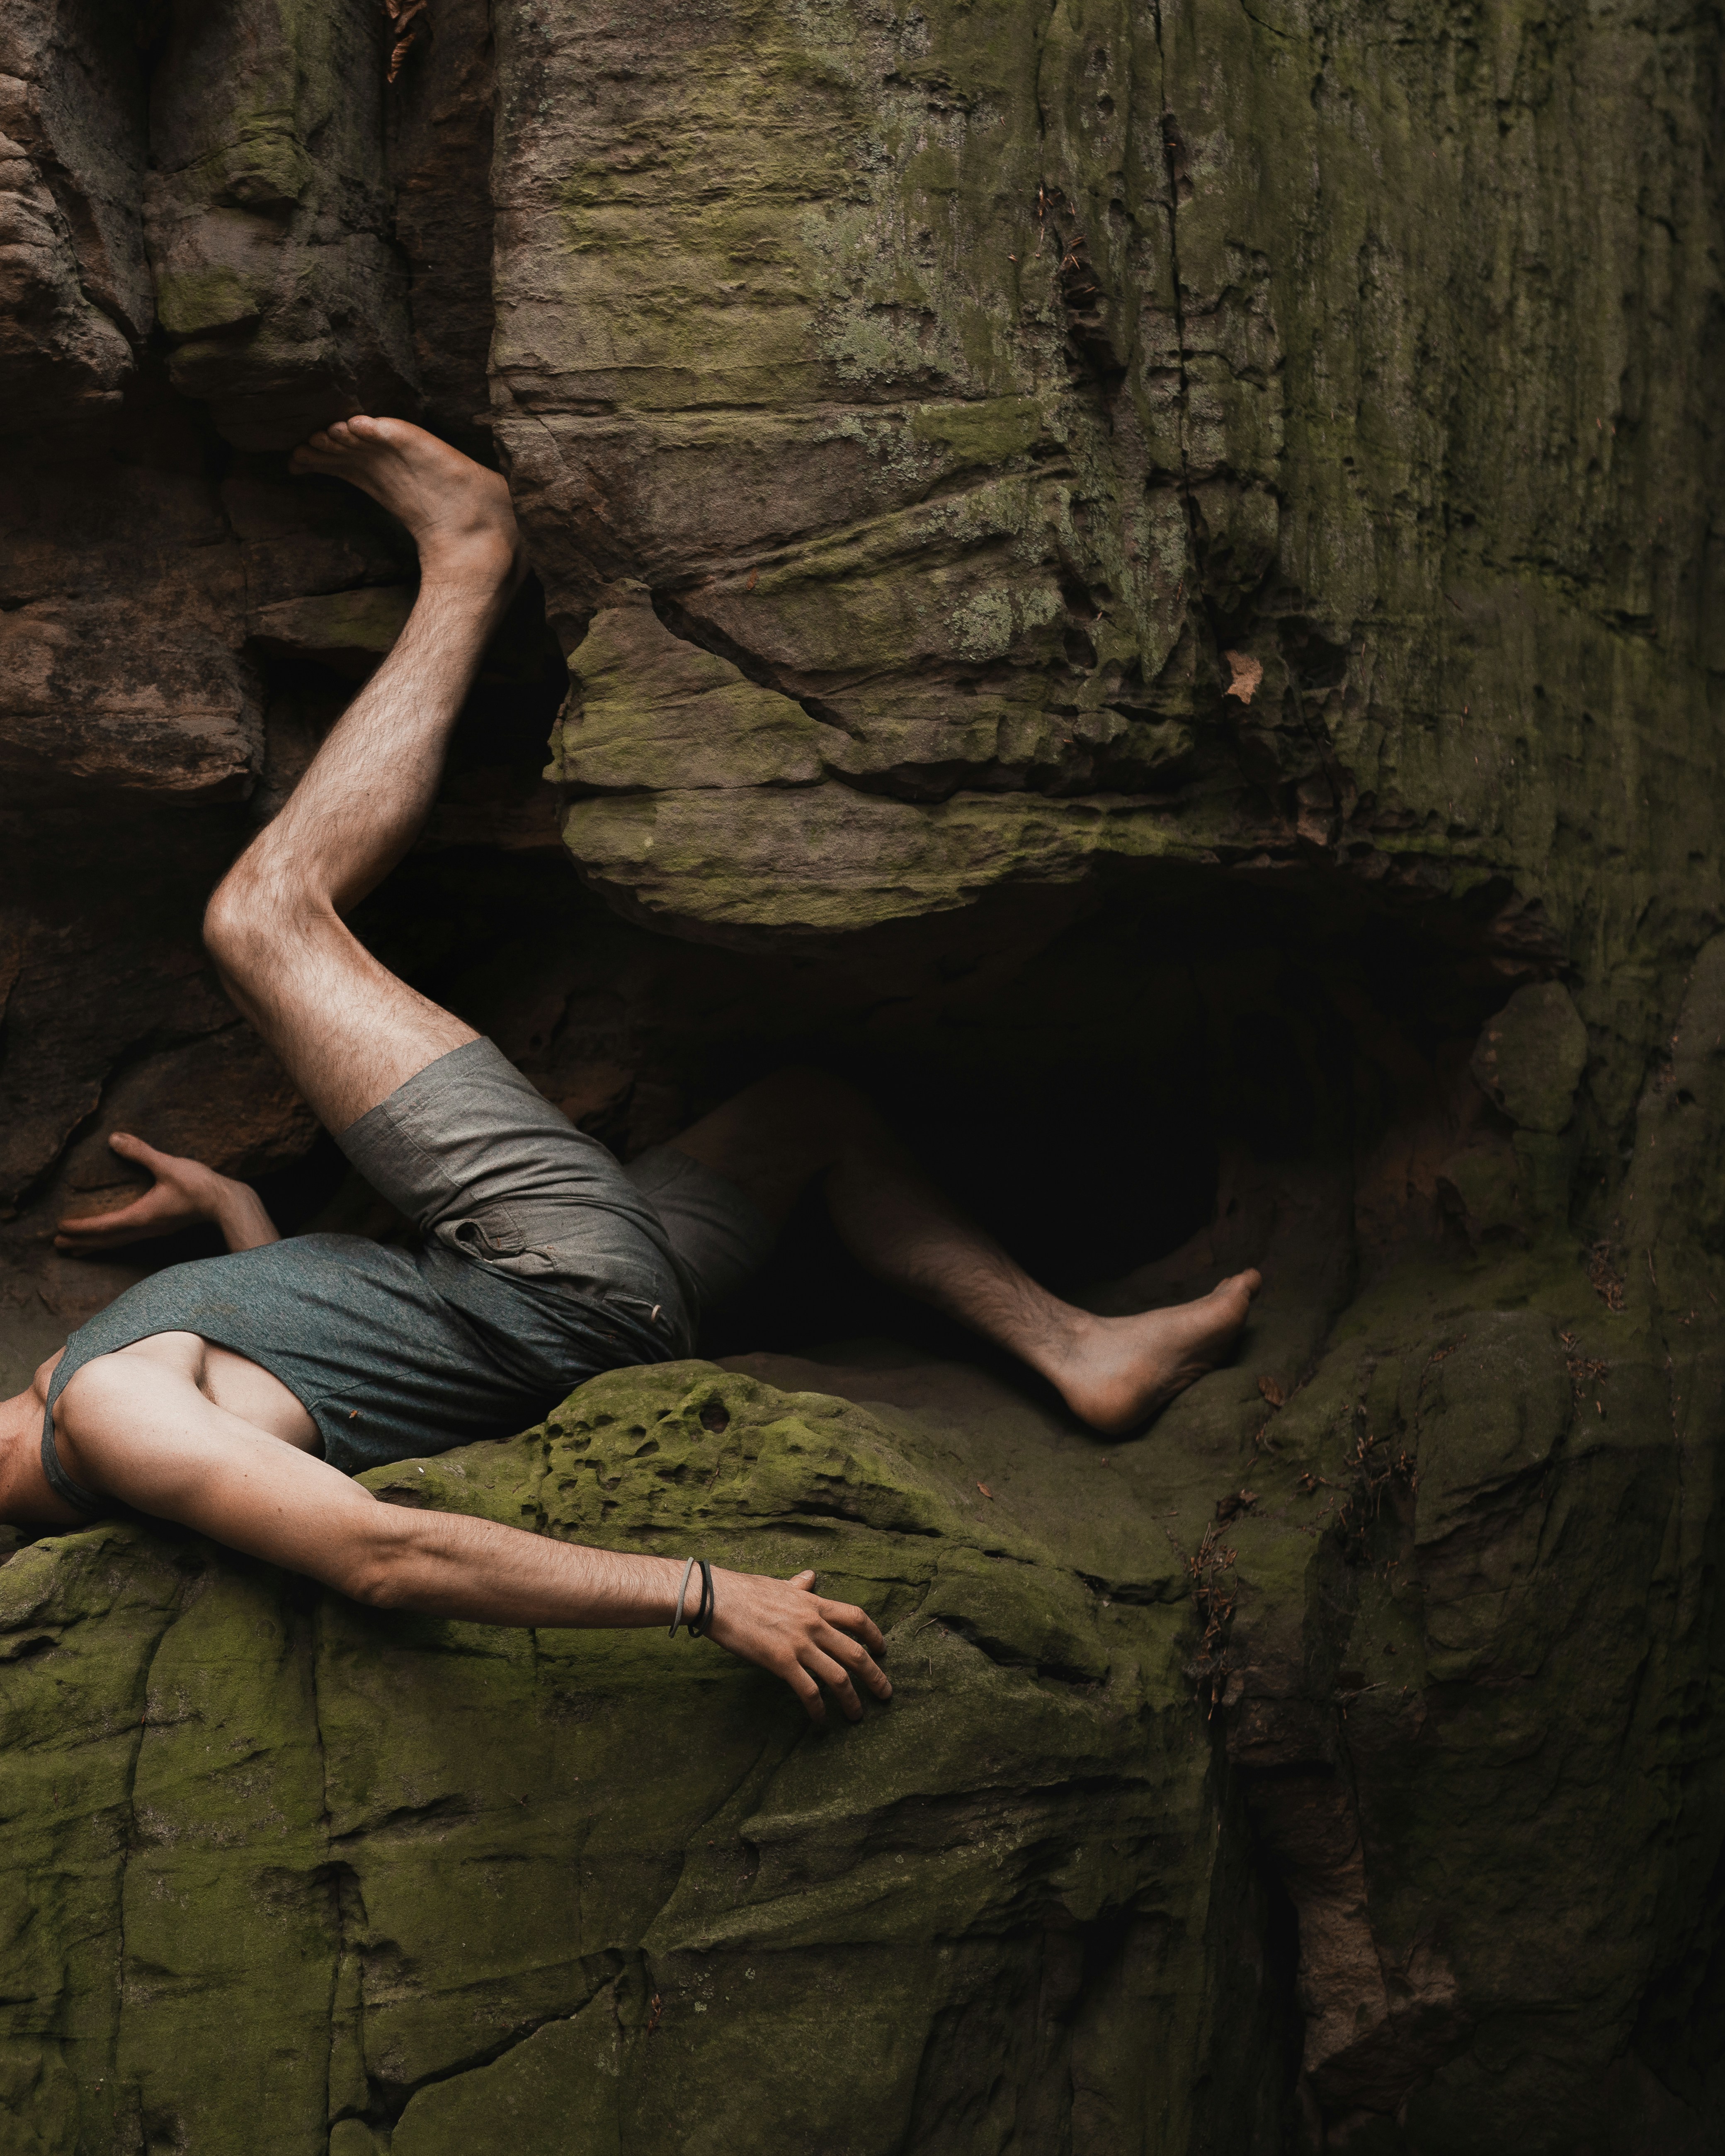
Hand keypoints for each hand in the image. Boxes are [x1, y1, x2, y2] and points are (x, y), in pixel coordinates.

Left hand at [54, 1134, 275, 1254]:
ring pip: (117, 1242)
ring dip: (95, 1245)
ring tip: (77, 1249)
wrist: (226, 1203)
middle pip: (107, 1240)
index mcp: (141, 1216)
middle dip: (82, 1241)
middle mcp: (145, 1227)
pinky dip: (112, 1241)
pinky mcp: (162, 1227)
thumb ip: (140, 1152)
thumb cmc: (199, 1186)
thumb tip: (113, 1138)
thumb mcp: (168, 1165)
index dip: (81, 1227)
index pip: (104, 1225)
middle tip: (57, 1244)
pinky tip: (113, 1238)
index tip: (60, 1227)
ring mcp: (154, 1230)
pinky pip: (129, 1238)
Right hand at [705, 1567, 891, 1724]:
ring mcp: (799, 1644)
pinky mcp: (781, 1662)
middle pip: (856, 1652)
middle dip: (875, 1676)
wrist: (716, 1598)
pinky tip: (821, 1720)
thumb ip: (799, 1585)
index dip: (874, 1635)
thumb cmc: (744, 1590)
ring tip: (857, 1715)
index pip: (856, 1618)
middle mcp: (813, 1624)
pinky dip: (818, 1708)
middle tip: (885, 1693)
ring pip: (838, 1676)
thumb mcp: (779, 1584)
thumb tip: (810, 1577)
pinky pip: (808, 1690)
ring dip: (852, 1699)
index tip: (882, 1650)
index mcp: (814, 1604)